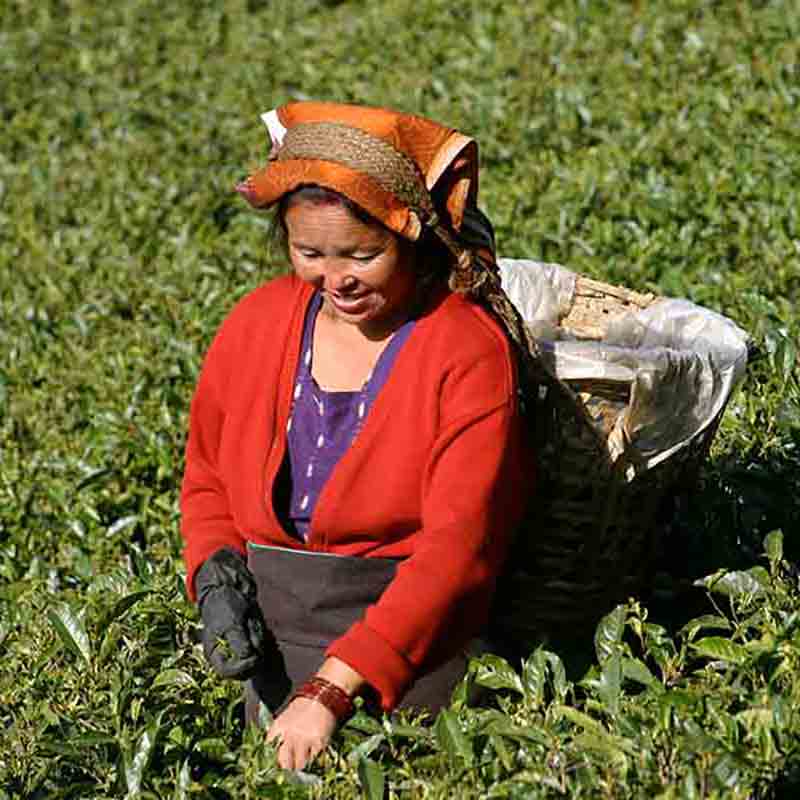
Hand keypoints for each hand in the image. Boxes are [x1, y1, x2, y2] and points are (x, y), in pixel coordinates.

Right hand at [195, 548, 266, 678]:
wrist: (230, 585)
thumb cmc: (224, 603)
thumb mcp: (230, 623)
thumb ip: (238, 642)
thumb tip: (248, 657)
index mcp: (216, 653)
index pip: (229, 672)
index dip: (242, 668)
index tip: (253, 656)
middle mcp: (227, 653)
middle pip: (244, 668)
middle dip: (253, 654)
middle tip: (254, 636)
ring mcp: (240, 646)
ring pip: (255, 656)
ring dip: (257, 642)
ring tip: (251, 623)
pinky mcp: (250, 638)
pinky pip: (259, 644)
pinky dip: (260, 636)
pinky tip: (254, 621)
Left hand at [266, 697, 336, 769]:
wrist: (321, 696)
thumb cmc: (303, 708)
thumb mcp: (285, 719)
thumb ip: (279, 738)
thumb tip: (275, 759)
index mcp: (277, 729)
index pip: (269, 755)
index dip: (273, 767)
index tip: (276, 774)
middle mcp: (289, 735)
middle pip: (284, 765)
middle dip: (288, 773)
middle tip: (291, 778)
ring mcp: (304, 739)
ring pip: (300, 767)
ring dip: (302, 771)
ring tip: (304, 774)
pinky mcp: (320, 741)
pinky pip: (315, 761)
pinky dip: (315, 765)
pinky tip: (315, 766)